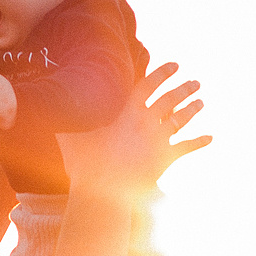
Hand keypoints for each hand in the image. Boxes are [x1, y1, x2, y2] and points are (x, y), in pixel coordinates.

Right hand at [55, 63, 208, 198]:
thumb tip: (44, 116)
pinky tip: (211, 138)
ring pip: (181, 119)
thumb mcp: (75, 142)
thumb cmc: (88, 166)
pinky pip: (186, 147)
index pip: (148, 86)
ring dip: (193, 109)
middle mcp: (146, 124)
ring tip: (201, 102)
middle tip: (196, 82)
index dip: (162, 73)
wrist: (106, 190)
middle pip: (171, 100)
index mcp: (128, 115)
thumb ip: (65, 128)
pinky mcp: (166, 159)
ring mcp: (158, 141)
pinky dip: (199, 142)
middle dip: (185, 88)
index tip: (175, 64)